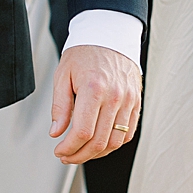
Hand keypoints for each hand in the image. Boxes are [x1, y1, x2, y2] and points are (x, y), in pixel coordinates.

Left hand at [49, 42, 141, 163]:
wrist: (110, 35)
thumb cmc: (84, 53)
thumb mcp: (63, 75)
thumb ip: (60, 106)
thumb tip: (56, 133)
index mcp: (94, 89)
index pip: (83, 132)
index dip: (69, 147)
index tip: (59, 150)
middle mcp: (115, 97)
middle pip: (100, 141)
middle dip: (80, 155)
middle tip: (66, 157)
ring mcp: (129, 101)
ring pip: (115, 141)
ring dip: (97, 154)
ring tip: (81, 153)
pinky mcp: (136, 103)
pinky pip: (128, 133)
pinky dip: (113, 144)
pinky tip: (99, 144)